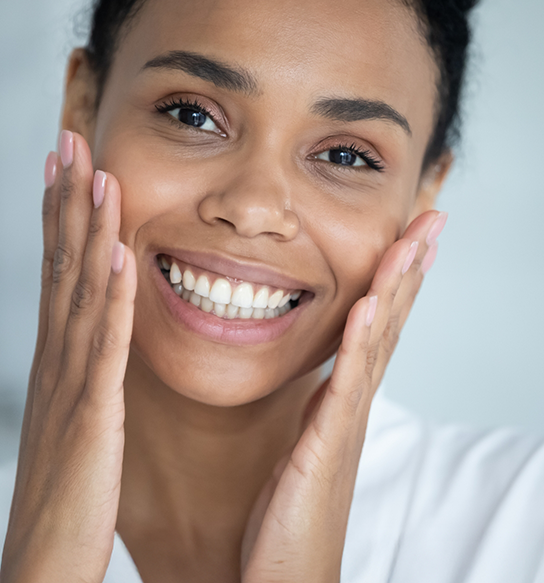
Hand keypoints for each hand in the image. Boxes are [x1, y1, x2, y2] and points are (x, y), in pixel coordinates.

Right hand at [0, 132, 136, 582]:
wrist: (43, 566)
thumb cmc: (66, 492)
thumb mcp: (76, 416)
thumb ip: (86, 368)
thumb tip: (100, 326)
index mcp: (59, 359)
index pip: (60, 270)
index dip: (62, 215)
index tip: (68, 165)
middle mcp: (58, 361)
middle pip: (61, 266)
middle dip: (66, 201)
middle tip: (71, 142)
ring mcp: (71, 386)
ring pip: (79, 293)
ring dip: (88, 232)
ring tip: (98, 176)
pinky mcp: (91, 418)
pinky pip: (102, 349)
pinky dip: (109, 299)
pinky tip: (118, 257)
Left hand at [241, 210, 445, 582]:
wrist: (288, 577)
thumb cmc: (291, 514)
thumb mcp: (306, 441)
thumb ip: (319, 404)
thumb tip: (325, 372)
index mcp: (345, 397)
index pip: (378, 324)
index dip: (397, 277)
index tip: (411, 233)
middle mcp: (354, 402)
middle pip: (391, 321)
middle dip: (411, 267)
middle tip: (433, 219)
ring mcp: (346, 421)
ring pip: (377, 341)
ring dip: (396, 287)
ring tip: (413, 240)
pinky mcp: (326, 444)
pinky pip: (347, 383)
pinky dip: (360, 339)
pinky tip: (370, 303)